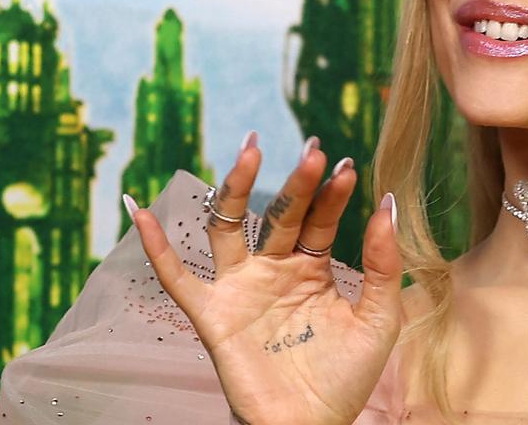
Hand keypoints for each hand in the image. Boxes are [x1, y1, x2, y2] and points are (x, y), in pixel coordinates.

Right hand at [128, 133, 402, 424]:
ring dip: (234, 190)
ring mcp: (241, 289)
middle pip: (279, 215)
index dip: (332, 193)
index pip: (320, 219)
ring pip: (229, 229)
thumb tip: (387, 202)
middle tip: (311, 149)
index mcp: (313, 268)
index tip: (348, 165)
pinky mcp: (213, 316)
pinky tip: (141, 211)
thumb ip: (384, 263)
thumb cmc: (346, 377)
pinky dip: (156, 247)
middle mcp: (274, 270)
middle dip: (294, 183)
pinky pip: (178, 279)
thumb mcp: (379, 317)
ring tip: (249, 151)